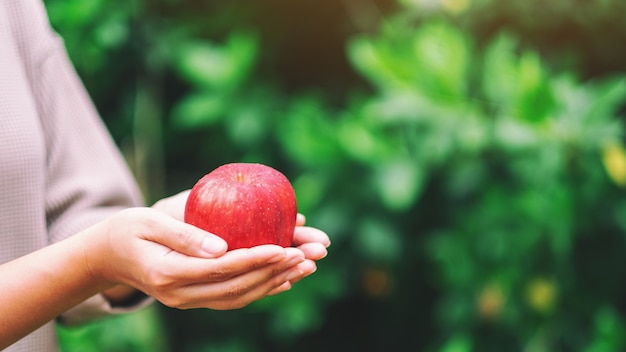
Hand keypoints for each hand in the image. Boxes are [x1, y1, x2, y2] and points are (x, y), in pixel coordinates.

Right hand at [88, 208, 309, 309]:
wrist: (106, 256)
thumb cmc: (126, 230)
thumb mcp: (148, 222)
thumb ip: (184, 234)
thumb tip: (222, 247)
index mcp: (169, 273)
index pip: (222, 268)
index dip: (256, 259)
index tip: (284, 247)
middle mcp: (181, 294)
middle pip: (237, 287)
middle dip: (275, 271)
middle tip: (306, 256)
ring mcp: (188, 300)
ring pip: (239, 297)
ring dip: (274, 283)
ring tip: (305, 267)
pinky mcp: (194, 298)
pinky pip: (232, 298)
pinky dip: (259, 290)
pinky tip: (282, 280)